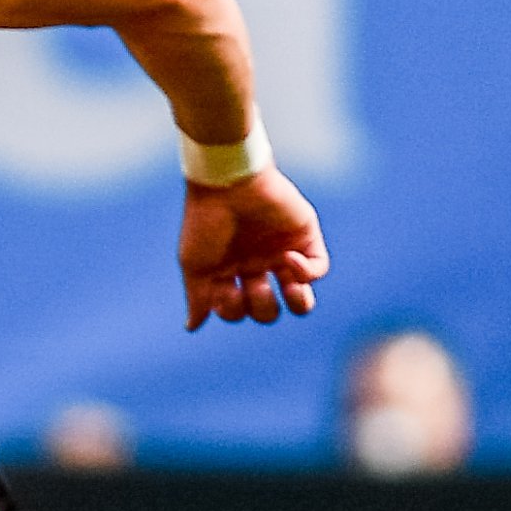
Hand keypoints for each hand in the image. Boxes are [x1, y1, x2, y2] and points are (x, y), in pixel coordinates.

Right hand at [178, 169, 328, 329]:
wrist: (228, 183)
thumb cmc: (206, 223)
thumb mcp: (196, 265)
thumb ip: (197, 298)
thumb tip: (192, 328)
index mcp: (229, 272)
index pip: (237, 309)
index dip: (232, 310)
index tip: (223, 290)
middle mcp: (256, 265)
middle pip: (268, 308)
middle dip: (262, 308)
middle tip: (252, 287)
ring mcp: (281, 252)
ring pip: (301, 295)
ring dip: (299, 304)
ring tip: (289, 292)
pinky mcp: (304, 237)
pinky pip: (318, 268)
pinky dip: (307, 272)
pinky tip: (287, 258)